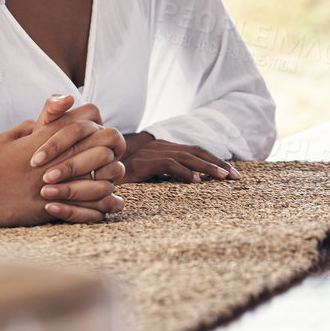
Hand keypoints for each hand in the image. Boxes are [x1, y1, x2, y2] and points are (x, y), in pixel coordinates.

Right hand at [0, 96, 123, 225]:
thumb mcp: (9, 138)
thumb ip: (33, 125)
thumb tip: (51, 118)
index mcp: (51, 133)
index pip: (91, 113)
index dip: (96, 121)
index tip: (92, 134)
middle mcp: (63, 153)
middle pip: (108, 138)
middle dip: (111, 146)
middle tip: (106, 157)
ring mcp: (66, 179)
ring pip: (111, 170)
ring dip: (112, 173)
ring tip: (106, 178)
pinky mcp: (66, 203)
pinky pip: (100, 201)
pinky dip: (106, 201)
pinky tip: (106, 201)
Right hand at [120, 132, 238, 182]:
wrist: (93, 169)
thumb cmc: (122, 176)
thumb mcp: (148, 175)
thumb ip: (165, 175)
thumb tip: (190, 184)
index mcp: (164, 149)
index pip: (196, 151)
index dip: (215, 160)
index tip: (233, 173)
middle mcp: (160, 147)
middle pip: (196, 151)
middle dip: (218, 163)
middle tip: (236, 177)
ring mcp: (151, 153)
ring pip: (186, 156)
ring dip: (207, 167)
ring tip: (223, 178)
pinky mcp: (141, 163)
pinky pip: (168, 164)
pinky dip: (184, 172)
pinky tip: (196, 181)